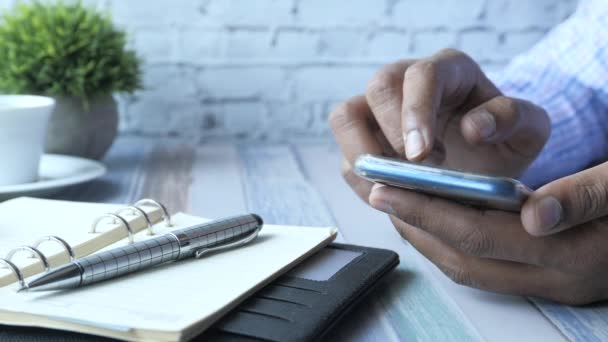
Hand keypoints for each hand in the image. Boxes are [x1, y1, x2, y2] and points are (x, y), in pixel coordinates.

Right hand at [329, 49, 549, 202]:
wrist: (481, 164)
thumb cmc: (500, 142)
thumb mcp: (527, 132)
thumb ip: (514, 120)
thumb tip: (475, 127)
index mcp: (448, 71)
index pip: (423, 76)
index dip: (416, 112)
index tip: (422, 155)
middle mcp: (406, 82)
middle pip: (379, 88)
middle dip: (391, 135)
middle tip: (416, 171)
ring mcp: (378, 109)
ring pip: (345, 116)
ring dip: (363, 153)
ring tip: (395, 184)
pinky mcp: (361, 138)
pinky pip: (345, 153)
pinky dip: (361, 178)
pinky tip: (389, 194)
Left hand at [368, 161, 607, 303]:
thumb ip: (591, 196)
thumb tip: (535, 216)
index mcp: (572, 258)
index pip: (481, 236)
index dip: (430, 211)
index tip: (387, 188)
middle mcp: (553, 280)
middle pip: (463, 256)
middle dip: (414, 223)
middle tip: (374, 192)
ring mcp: (546, 284)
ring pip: (466, 265)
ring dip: (425, 234)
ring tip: (392, 203)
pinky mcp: (542, 277)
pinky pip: (479, 264)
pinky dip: (447, 240)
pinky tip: (431, 217)